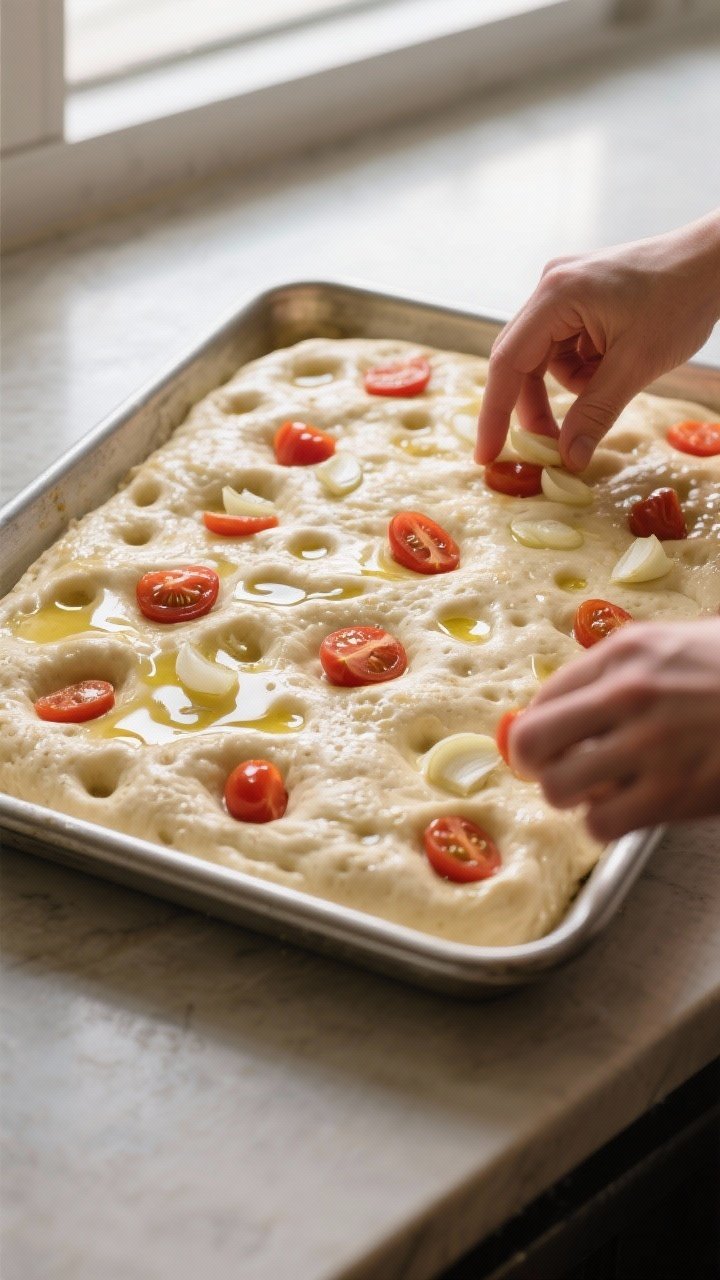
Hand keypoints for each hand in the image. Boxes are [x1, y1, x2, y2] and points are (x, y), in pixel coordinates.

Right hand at [476, 210, 719, 471]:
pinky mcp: (580, 299)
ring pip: (546, 360)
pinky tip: (615, 363)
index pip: (507, 363)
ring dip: (571, 386)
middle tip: (550, 448)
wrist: (715, 260)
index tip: (487, 455)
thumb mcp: (636, 365)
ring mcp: (564, 291)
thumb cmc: (681, 300)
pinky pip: (566, 348)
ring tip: (611, 382)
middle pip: (521, 362)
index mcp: (555, 296)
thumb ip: (595, 413)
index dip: (494, 414)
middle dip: (536, 407)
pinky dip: (585, 369)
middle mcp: (551, 288)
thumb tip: (568, 460)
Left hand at [509, 618, 719, 839]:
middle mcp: (627, 695)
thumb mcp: (677, 644)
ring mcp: (649, 745)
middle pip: (532, 743)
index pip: (542, 698)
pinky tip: (626, 810)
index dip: (538, 727)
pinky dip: (605, 824)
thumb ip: (620, 669)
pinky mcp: (674, 794)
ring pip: (558, 789)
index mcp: (625, 652)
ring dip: (571, 797)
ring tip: (596, 792)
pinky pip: (601, 825)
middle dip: (538, 763)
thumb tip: (566, 703)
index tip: (548, 743)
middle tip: (558, 770)